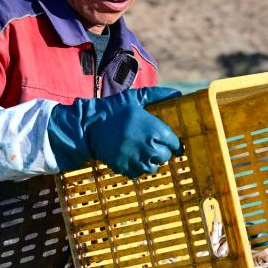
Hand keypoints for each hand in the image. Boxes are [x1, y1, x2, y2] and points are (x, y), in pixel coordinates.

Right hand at [48, 87, 182, 177]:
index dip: (173, 144)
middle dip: (161, 151)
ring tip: (141, 152)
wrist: (90, 126)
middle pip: (165, 156)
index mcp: (156, 130)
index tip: (171, 143)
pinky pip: (138, 173)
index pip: (175, 144)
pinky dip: (137, 168)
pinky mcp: (126, 168)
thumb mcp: (135, 97)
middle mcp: (150, 147)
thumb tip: (177, 93)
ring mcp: (138, 160)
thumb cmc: (114, 109)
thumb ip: (157, 94)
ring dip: (150, 161)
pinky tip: (131, 157)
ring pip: (153, 167)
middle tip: (152, 145)